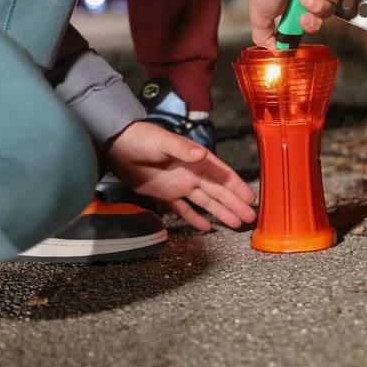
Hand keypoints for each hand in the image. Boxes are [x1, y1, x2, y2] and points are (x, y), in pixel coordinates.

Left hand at [106, 121, 256, 231]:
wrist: (116, 146)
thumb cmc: (141, 138)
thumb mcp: (163, 141)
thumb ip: (182, 149)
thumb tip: (202, 154)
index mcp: (195, 159)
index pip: (221, 174)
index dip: (236, 186)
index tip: (250, 197)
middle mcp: (191, 173)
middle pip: (217, 191)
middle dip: (234, 204)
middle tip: (250, 217)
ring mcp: (179, 185)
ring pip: (205, 202)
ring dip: (220, 212)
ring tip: (236, 224)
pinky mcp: (164, 195)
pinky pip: (183, 209)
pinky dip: (194, 218)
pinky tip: (207, 228)